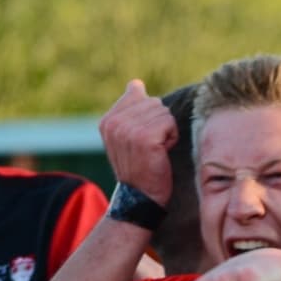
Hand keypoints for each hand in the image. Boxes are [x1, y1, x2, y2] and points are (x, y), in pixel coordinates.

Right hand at [99, 80, 177, 204]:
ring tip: (156, 150)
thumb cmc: (139, 165)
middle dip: (159, 123)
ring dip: (167, 132)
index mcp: (107, 120)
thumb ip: (130, 108)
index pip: (139, 95)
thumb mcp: (127, 134)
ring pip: (164, 113)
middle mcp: (114, 123)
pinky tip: (161, 153)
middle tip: (150, 147)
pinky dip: (172, 138)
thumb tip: (135, 84)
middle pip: (154, 103)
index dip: (148, 116)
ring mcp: (128, 130)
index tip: (140, 139)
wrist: (140, 196)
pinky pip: (170, 124)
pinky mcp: (145, 138)